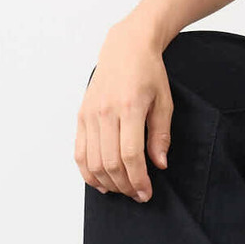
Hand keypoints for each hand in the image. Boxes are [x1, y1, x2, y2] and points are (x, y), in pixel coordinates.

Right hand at [75, 25, 173, 200]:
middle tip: (137, 195)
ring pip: (92, 162)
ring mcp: (90, 115)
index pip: (130, 155)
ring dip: (107, 182)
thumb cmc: (149, 73)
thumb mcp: (164, 102)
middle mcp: (105, 113)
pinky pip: (80, 152)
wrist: (126, 48)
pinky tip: (100, 182)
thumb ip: (161, 135)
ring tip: (122, 190)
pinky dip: (88, 171)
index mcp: (129, 108)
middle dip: (125, 185)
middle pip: (110, 163)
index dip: (138, 180)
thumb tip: (159, 164)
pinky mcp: (81, 116)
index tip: (146, 193)